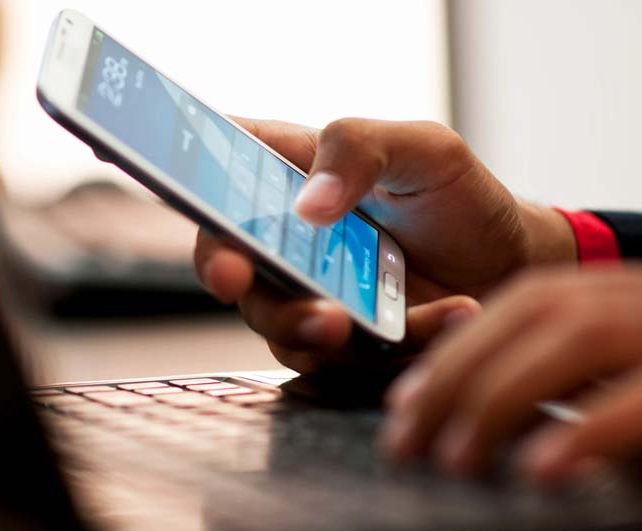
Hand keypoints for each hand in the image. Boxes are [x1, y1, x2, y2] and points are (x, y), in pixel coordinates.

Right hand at [194, 117, 575, 371]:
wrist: (508, 263)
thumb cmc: (458, 197)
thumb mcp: (423, 148)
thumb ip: (360, 149)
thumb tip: (308, 205)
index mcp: (290, 175)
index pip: (218, 172)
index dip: (189, 187)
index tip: (193, 197)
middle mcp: (287, 240)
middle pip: (231, 261)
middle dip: (233, 277)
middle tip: (241, 276)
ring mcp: (310, 294)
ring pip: (276, 322)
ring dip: (306, 326)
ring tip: (353, 321)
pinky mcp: (342, 341)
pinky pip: (342, 358)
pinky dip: (394, 343)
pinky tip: (453, 312)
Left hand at [383, 266, 641, 483]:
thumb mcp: (607, 380)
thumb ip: (550, 379)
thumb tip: (462, 412)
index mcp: (608, 295)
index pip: (517, 306)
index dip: (452, 350)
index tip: (402, 403)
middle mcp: (634, 298)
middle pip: (531, 314)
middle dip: (454, 376)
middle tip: (405, 442)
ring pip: (574, 338)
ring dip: (499, 398)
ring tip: (455, 460)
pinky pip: (638, 399)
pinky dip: (582, 432)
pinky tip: (537, 470)